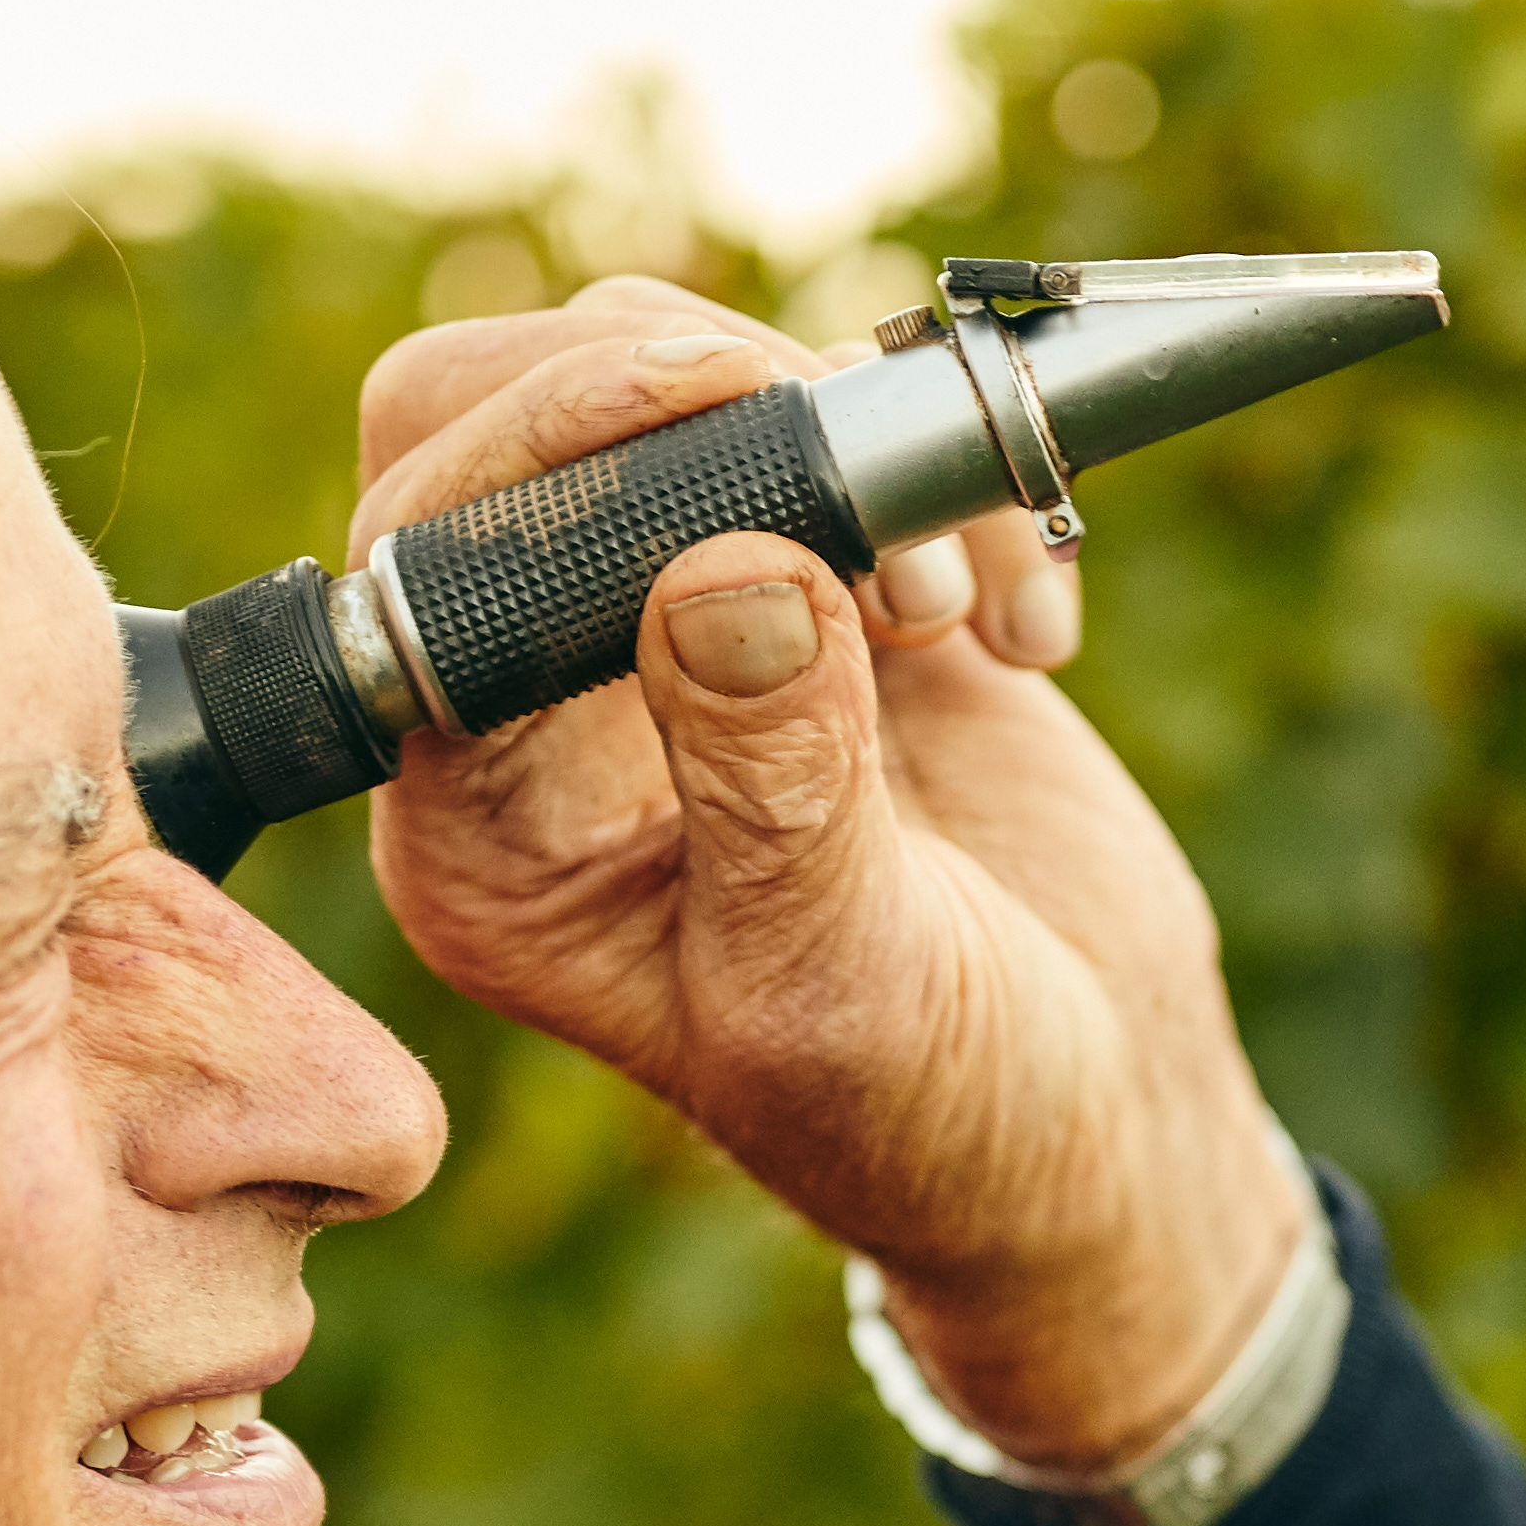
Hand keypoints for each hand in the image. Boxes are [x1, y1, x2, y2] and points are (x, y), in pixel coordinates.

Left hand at [343, 277, 1304, 1473]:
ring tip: (959, 612)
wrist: (1096, 1131)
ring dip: (847, 448)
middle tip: (853, 469)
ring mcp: (691, 633)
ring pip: (691, 395)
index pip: (430, 555)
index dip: (552, 440)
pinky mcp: (829, 590)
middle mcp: (551, 710)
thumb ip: (776, 784)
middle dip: (696, 394)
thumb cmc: (938, 1115)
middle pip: (526, 420)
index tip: (729, 398)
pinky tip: (1029, 638)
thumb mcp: (842, 980)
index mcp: (481, 825)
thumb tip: (725, 568)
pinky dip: (963, 491)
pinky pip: (852, 436)